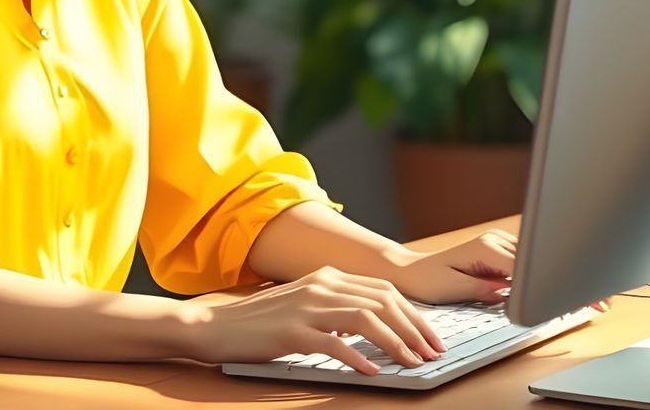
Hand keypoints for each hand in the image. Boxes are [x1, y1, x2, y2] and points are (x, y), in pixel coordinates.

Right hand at [178, 264, 446, 376]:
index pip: (383, 289)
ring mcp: (306, 307)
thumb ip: (336, 310)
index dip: (413, 314)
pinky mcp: (292, 331)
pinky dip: (359, 358)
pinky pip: (334, 344)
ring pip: (366, 319)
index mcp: (326, 277)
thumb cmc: (261, 322)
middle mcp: (320, 285)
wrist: (217, 326)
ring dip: (396, 343)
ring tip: (412, 362)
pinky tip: (372, 372)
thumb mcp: (304, 307)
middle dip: (414, 328)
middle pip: (382, 301)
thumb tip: (372, 327)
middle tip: (432, 353)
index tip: (431, 337)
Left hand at [392, 229, 611, 312]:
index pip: (532, 268)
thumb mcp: (456, 290)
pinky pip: (529, 260)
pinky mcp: (499, 249)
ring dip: (562, 274)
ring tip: (591, 295)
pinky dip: (548, 272)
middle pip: (543, 260)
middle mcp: (496, 240)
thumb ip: (489, 290)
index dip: (560, 285)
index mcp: (488, 248)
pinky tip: (564, 285)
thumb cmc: (428, 280)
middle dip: (571, 279)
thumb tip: (515, 293)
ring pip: (539, 258)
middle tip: (601, 299)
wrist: (411, 270)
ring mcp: (499, 242)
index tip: (584, 296)